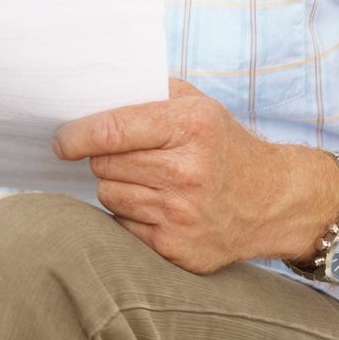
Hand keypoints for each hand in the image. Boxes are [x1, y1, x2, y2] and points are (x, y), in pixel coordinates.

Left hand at [53, 79, 338, 273]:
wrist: (278, 200)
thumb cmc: (225, 145)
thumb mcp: (198, 104)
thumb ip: (147, 90)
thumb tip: (88, 92)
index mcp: (191, 127)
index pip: (110, 132)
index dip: (74, 136)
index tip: (60, 141)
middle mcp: (188, 172)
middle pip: (104, 165)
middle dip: (104, 158)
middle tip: (124, 157)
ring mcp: (183, 215)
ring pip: (108, 195)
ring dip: (117, 186)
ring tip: (149, 180)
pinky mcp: (179, 249)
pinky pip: (123, 227)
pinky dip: (131, 216)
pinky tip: (159, 207)